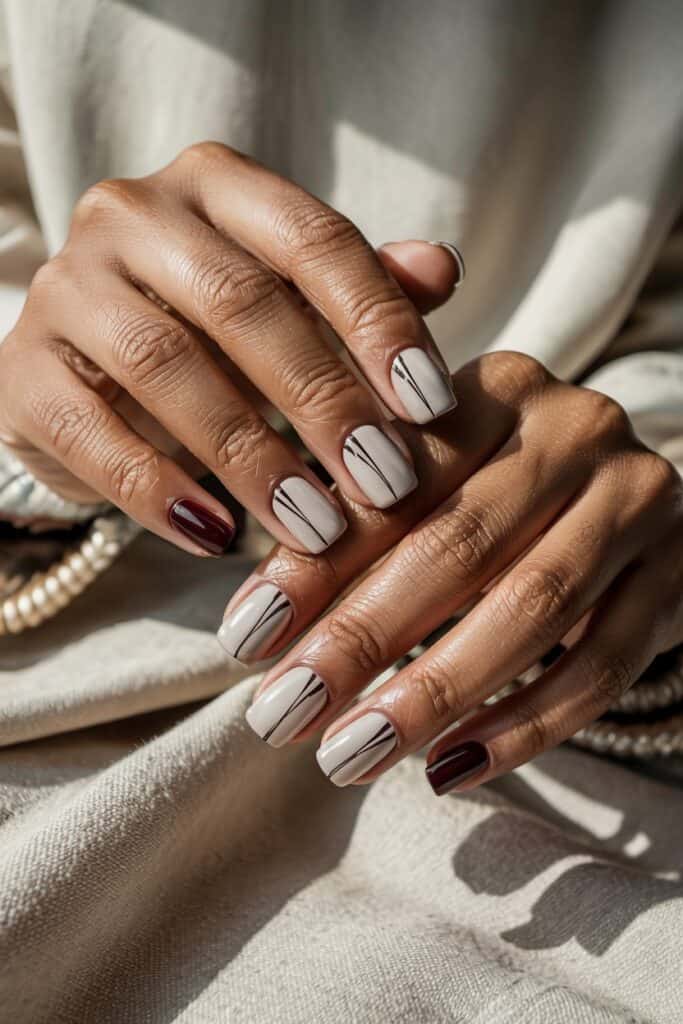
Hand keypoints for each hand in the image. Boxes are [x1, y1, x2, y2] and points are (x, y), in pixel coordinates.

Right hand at [0, 142, 460, 555]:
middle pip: (241, 302)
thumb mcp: (296, 307)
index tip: (431, 407)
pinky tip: (218, 538)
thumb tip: (441, 269)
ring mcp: (66, 288)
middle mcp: (131, 216)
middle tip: (386, 483)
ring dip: (251, 457)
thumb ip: (365, 289)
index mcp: (216, 185)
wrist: (93, 374)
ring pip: (166, 367)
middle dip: (324, 400)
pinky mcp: (21, 370)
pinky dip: (158, 491)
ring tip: (316, 527)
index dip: (378, 322)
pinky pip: (90, 433)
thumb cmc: (217, 337)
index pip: (312, 238)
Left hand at [227, 352, 682, 790]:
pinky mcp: (676, 577)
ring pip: (534, 609)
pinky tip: (448, 768)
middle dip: (361, 639)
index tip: (245, 642)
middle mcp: (575, 428)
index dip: (314, 565)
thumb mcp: (422, 483)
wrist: (620, 505)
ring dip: (433, 692)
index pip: (394, 481)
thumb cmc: (491, 492)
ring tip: (349, 755)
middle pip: (461, 544)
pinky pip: (604, 667)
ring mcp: (638, 501)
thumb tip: (256, 626)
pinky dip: (525, 726)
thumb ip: (348, 525)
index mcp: (496, 386)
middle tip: (284, 713)